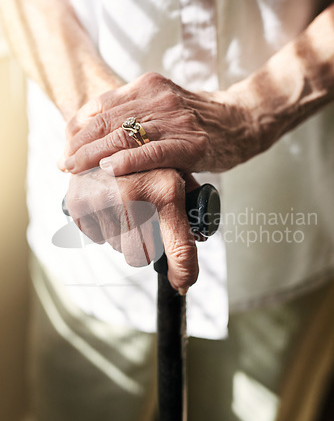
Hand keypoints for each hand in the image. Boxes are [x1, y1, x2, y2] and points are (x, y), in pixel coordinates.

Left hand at [59, 72, 259, 175]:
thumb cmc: (196, 121)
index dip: (77, 129)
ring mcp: (175, 119)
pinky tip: (110, 170)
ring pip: (124, 136)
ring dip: (94, 155)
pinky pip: (154, 152)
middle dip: (80, 145)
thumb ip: (132, 116)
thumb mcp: (161, 109)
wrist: (240, 122)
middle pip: (107, 121)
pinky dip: (129, 161)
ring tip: (75, 171)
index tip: (65, 149)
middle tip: (64, 165)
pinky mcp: (191, 143)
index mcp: (147, 85)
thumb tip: (96, 139)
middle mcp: (158, 97)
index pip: (100, 106)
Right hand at [65, 167, 198, 291]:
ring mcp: (103, 199)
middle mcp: (133, 195)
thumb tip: (191, 260)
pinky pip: (96, 237)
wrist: (110, 135)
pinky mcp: (80, 202)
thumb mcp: (178, 177)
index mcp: (166, 191)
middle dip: (145, 246)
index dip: (183, 272)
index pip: (180, 248)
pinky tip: (107, 204)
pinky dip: (102, 227)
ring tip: (124, 207)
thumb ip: (191, 213)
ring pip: (118, 248)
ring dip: (122, 236)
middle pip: (143, 256)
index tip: (182, 285)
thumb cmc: (151, 161)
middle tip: (144, 221)